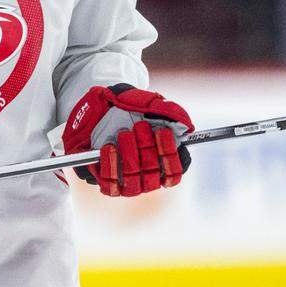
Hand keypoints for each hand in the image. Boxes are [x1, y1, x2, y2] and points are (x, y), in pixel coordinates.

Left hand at [62, 84, 193, 196]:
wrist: (98, 108)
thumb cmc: (127, 107)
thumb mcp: (148, 102)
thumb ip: (169, 112)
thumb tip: (186, 126)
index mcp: (161, 159)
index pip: (174, 172)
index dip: (170, 155)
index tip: (163, 132)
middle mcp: (147, 173)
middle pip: (155, 175)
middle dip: (148, 149)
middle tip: (140, 126)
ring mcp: (128, 180)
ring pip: (134, 181)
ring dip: (130, 156)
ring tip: (124, 134)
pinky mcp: (107, 181)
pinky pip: (111, 184)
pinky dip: (111, 166)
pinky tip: (108, 147)